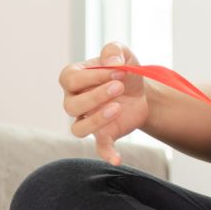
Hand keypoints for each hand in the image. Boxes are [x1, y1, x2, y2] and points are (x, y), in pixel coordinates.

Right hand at [59, 42, 149, 165]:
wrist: (140, 90)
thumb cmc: (123, 70)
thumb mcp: (121, 53)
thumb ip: (114, 51)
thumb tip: (112, 63)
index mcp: (73, 79)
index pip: (70, 79)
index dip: (93, 76)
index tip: (118, 70)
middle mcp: (74, 101)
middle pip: (71, 105)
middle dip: (96, 95)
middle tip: (120, 86)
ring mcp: (87, 120)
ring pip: (78, 129)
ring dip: (97, 120)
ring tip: (118, 107)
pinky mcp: (104, 134)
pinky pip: (99, 148)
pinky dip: (106, 154)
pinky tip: (117, 158)